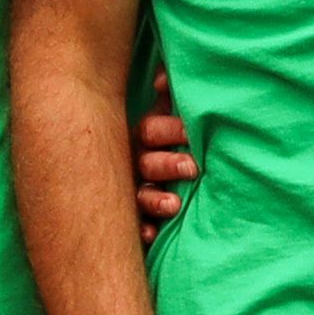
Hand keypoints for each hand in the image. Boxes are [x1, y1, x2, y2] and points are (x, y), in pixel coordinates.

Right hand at [134, 69, 196, 233]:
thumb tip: (162, 79)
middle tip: (192, 167)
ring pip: (140, 194)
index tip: (192, 132)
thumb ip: (166, 95)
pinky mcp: (133, 217)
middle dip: (168, 164)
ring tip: (174, 205)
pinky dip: (142, 230)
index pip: (150, 130)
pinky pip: (135, 226)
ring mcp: (130, 191)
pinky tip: (151, 235)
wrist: (121, 172)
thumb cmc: (160, 139)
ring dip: (155, 199)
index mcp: (141, 137)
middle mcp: (132, 163)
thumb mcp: (162, 113)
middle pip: (146, 162)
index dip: (171, 130)